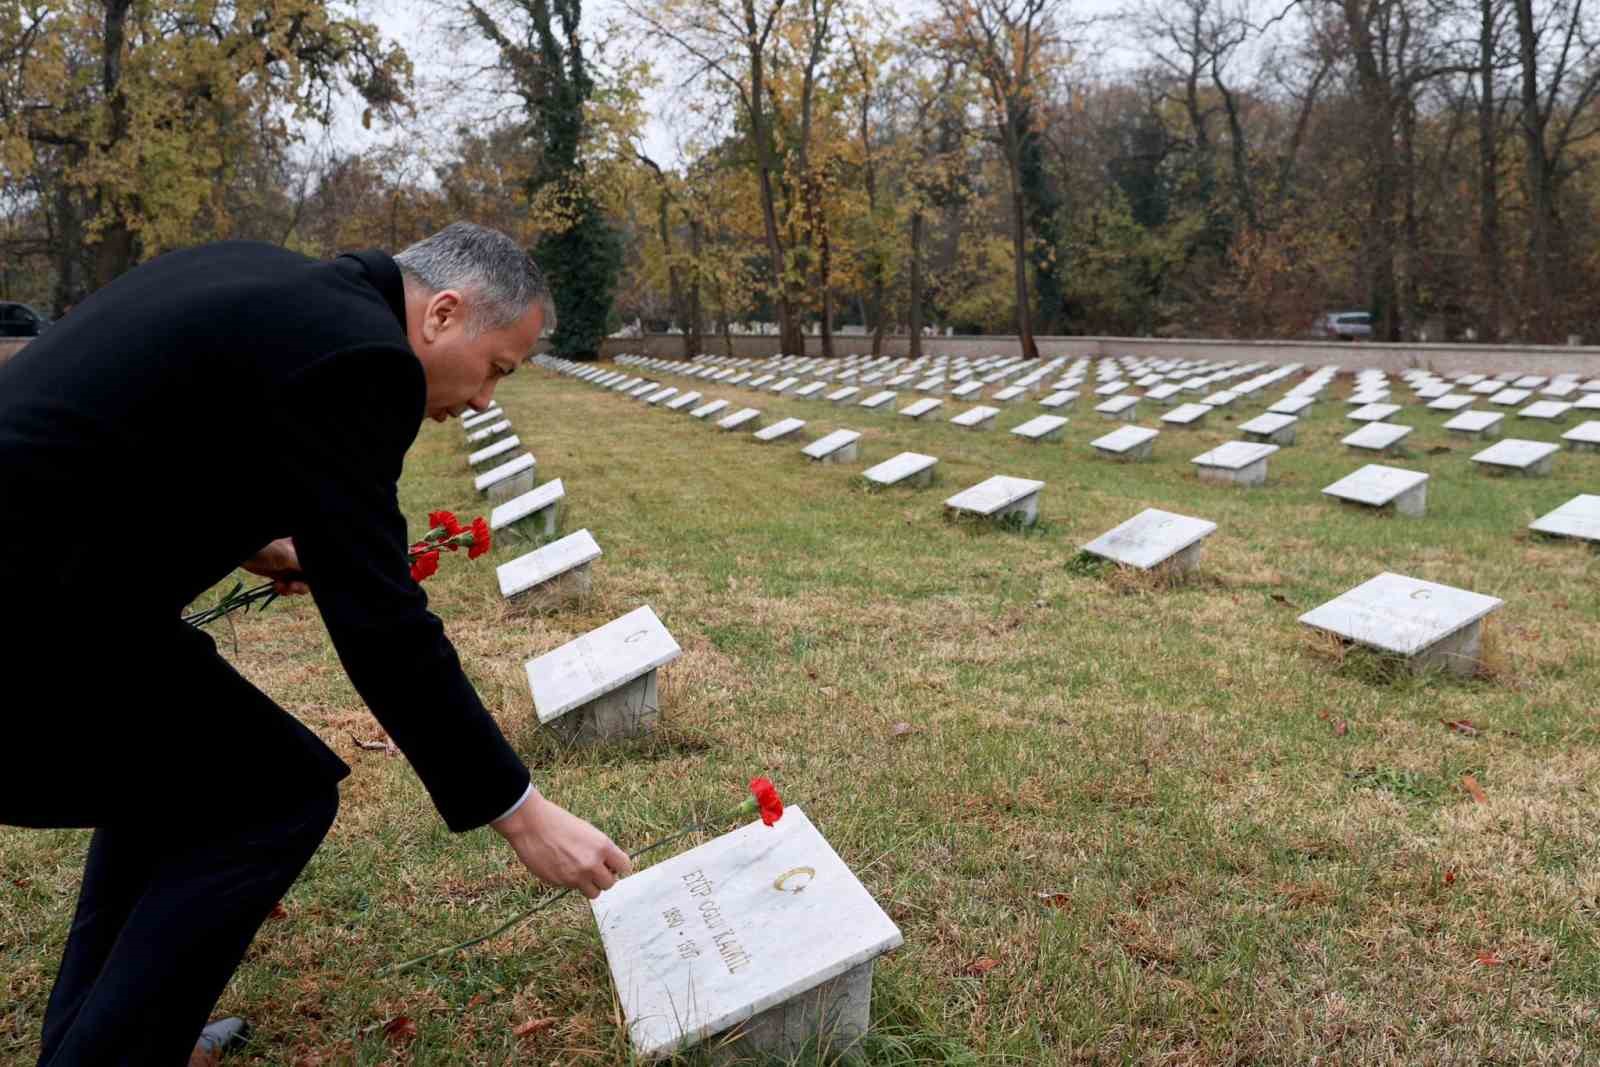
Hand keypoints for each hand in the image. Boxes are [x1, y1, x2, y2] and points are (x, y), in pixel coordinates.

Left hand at [241, 537, 308, 594]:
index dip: (311, 578)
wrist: (246, 555)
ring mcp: (289, 567)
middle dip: (302, 585)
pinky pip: (288, 585)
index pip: (311, 567)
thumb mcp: (288, 557)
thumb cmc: (266, 549)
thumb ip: (304, 566)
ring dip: (292, 588)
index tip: (306, 583)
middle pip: (307, 577)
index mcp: (301, 552)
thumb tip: (315, 578)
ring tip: (282, 587)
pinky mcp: (280, 574)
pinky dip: (284, 589)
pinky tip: (278, 587)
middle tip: (293, 587)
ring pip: (299, 583)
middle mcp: (297, 559)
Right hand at [492, 789, 630, 899]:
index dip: (618, 867)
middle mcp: (592, 864)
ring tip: (579, 872)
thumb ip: (600, 850)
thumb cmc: (559, 823)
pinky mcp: (560, 883)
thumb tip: (608, 866)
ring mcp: (576, 876)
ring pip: (594, 893)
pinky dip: (570, 882)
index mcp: (602, 846)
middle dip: (603, 878)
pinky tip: (561, 867)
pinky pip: (573, 889)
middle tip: (594, 869)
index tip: (612, 866)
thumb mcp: (587, 832)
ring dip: (589, 885)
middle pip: (610, 884)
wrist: (531, 824)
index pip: (624, 866)